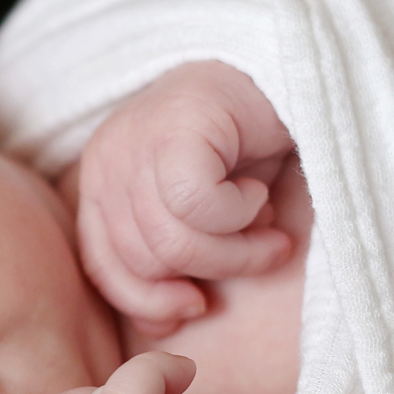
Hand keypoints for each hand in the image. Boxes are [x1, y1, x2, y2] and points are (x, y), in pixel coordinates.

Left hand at [72, 60, 295, 335]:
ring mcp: (135, 138)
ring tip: (271, 230)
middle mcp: (107, 158)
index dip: (147, 300)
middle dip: (210, 273)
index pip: (102, 265)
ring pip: (172, 240)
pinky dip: (240, 213)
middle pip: (141, 260)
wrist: (292, 70)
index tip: (197, 306)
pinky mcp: (175, 127)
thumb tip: (165, 323)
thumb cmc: (250, 146)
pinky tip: (259, 189)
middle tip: (263, 252)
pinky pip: (197, 206)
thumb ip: (173, 255)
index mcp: (102, 181)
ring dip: (237, 250)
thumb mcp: (202, 212)